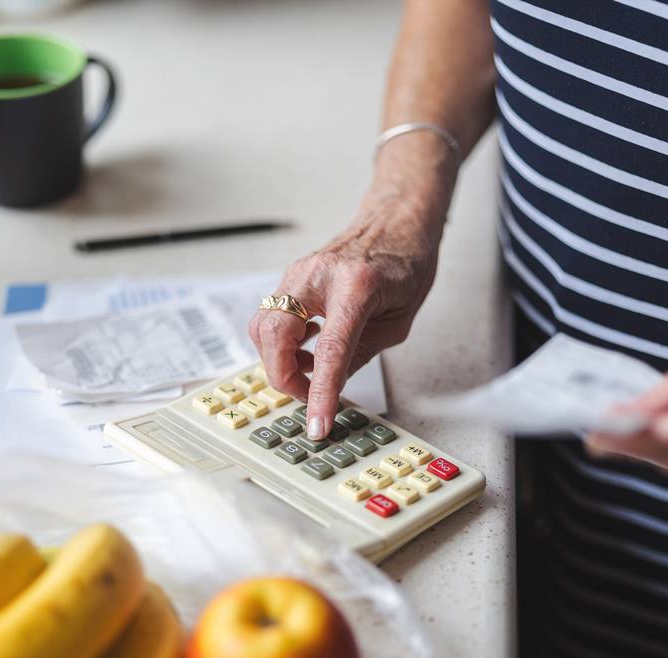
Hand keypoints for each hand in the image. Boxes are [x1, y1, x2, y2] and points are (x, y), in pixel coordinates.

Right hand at [249, 197, 440, 438]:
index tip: (317, 425)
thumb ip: (360, 354)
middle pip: (275, 336)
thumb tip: (330, 387)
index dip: (320, 392)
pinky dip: (280, 345)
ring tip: (310, 373)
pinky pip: (270, 319)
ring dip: (279, 362)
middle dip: (284, 377)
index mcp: (357, 286)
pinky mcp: (289, 279)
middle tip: (308, 397)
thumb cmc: (404, 265)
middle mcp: (318, 275)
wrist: (395, 222)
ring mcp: (297, 274)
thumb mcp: (396, 321)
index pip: (330, 349)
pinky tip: (307, 351)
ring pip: (262, 327)